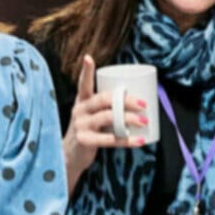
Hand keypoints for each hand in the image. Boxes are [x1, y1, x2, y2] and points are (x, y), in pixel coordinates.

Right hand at [61, 55, 149, 187]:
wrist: (70, 156)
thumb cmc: (89, 131)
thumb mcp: (92, 116)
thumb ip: (107, 108)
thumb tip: (139, 102)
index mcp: (82, 101)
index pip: (83, 83)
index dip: (86, 71)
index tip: (88, 58)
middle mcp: (79, 110)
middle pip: (104, 99)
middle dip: (126, 100)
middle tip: (143, 104)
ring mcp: (81, 125)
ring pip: (108, 117)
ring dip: (129, 119)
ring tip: (144, 121)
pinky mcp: (85, 141)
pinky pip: (110, 139)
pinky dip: (127, 140)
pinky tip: (139, 140)